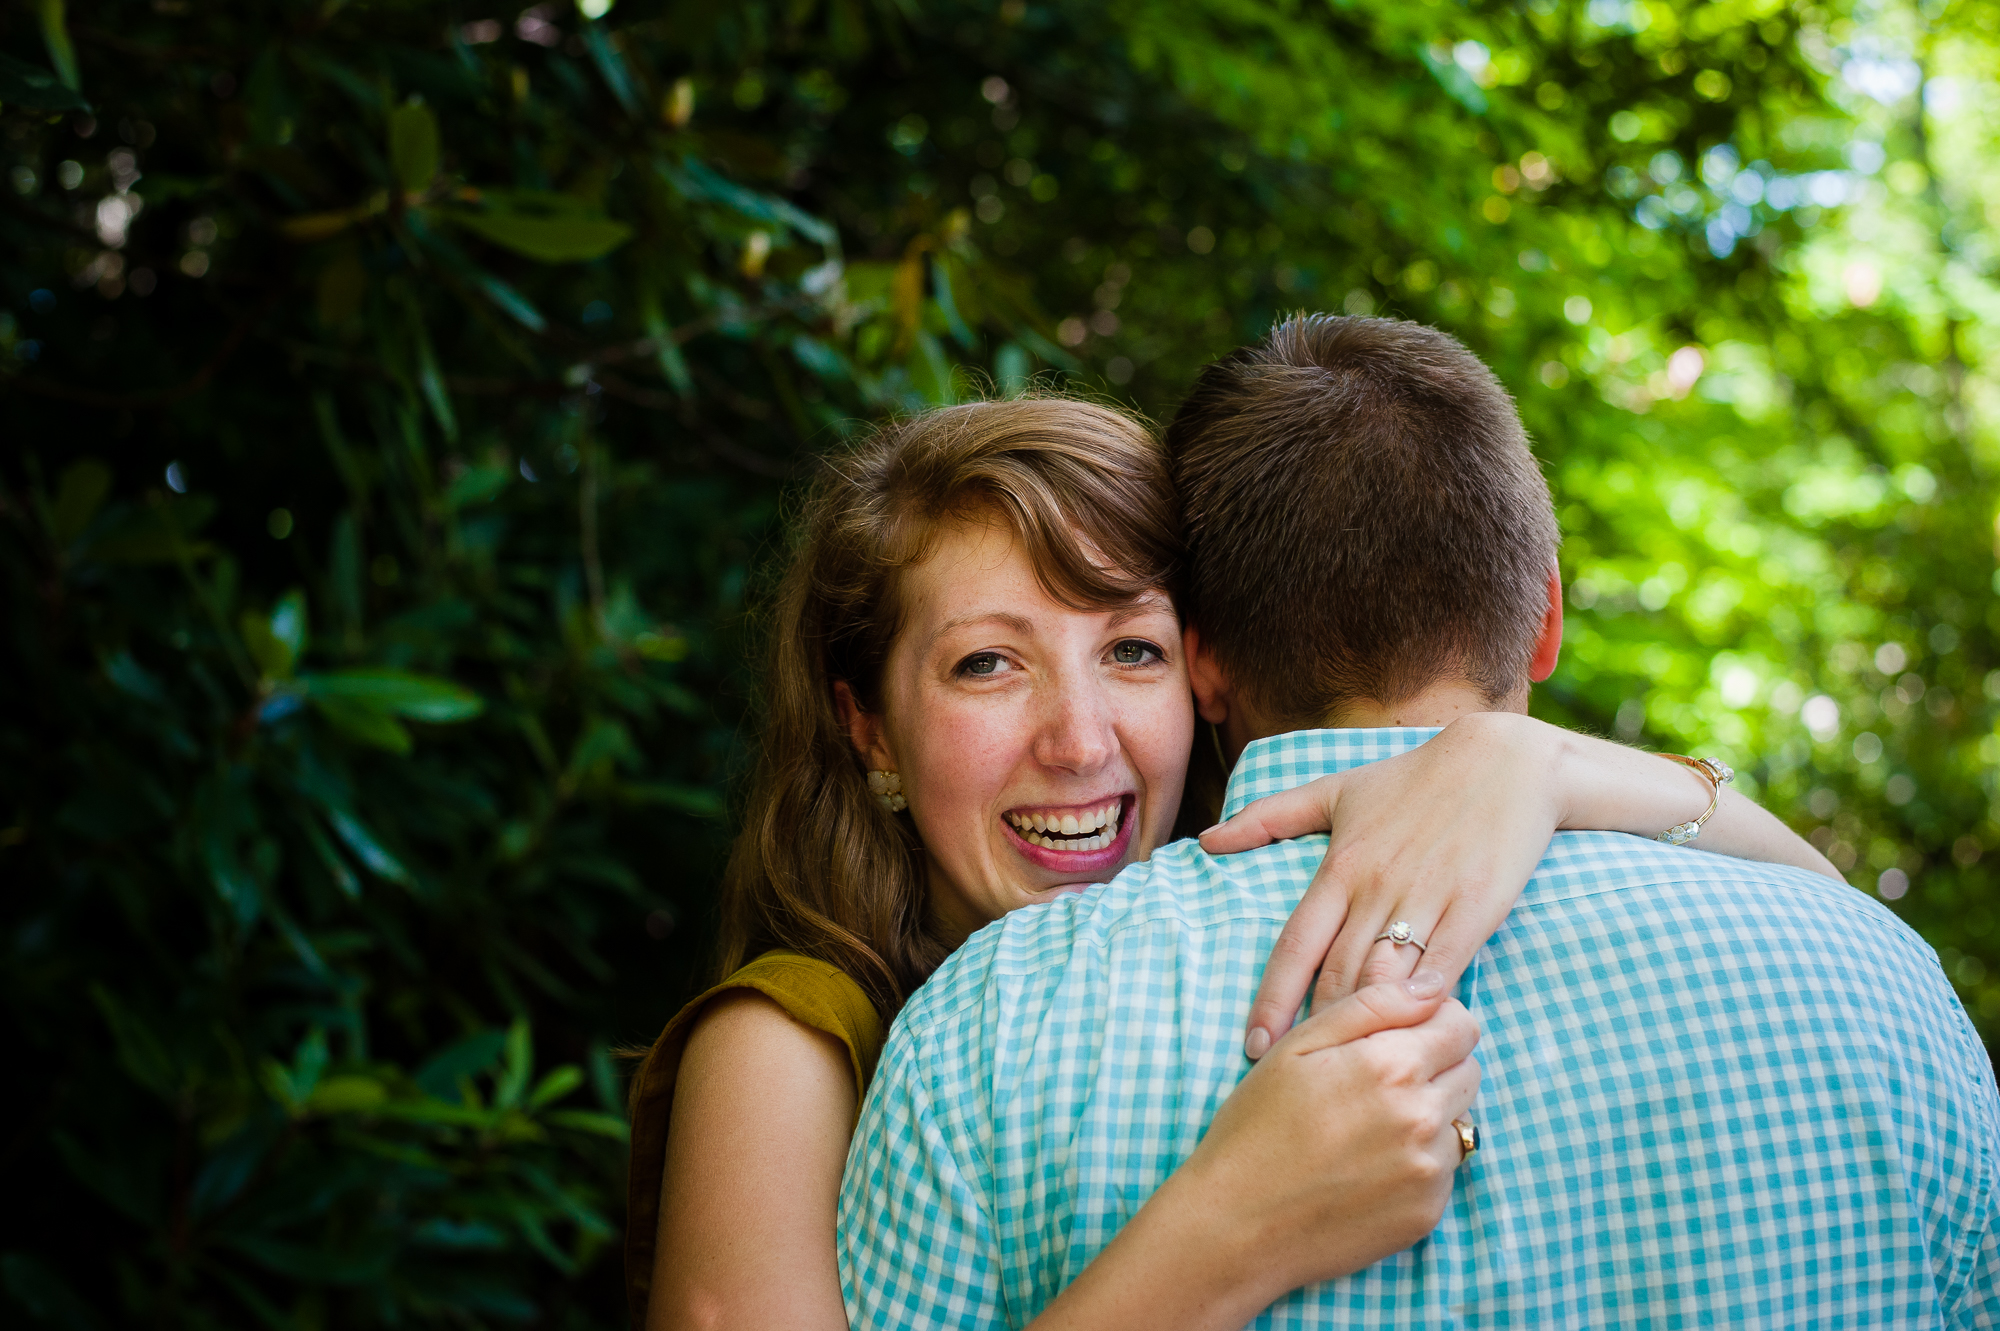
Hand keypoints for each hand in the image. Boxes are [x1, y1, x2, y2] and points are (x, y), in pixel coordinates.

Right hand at [1170, 973, 1479, 1295]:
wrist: (1236, 1224)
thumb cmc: (1257, 1127)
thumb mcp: (1299, 1046)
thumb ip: (1374, 1006)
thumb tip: (1434, 985)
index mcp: (1392, 1065)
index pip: (1462, 1024)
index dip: (1434, 1022)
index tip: (1401, 1035)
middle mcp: (1423, 1117)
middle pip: (1469, 1070)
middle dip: (1436, 1066)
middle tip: (1378, 1082)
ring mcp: (1430, 1170)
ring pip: (1460, 1121)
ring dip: (1430, 1115)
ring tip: (1369, 1128)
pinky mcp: (1427, 1212)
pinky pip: (1445, 1170)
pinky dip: (1418, 1161)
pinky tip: (1368, 1167)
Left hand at [1201, 711, 1564, 1059]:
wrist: (1505, 763)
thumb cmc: (1413, 778)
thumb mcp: (1335, 789)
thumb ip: (1268, 817)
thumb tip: (1205, 840)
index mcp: (1340, 867)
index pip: (1295, 945)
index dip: (1271, 999)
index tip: (1253, 1045)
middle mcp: (1377, 887)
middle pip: (1338, 974)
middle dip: (1316, 1028)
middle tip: (1300, 1075)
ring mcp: (1429, 898)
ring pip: (1388, 976)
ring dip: (1367, 1025)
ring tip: (1350, 1072)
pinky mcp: (1477, 907)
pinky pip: (1446, 965)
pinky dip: (1427, 1001)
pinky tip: (1413, 1033)